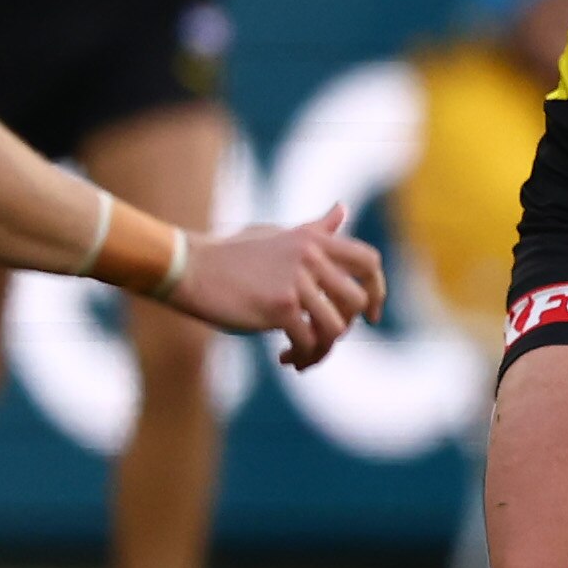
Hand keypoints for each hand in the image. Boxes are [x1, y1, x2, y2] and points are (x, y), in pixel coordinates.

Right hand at [172, 206, 385, 370]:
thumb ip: (314, 230)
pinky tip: (285, 358)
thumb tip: (341, 209)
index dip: (378, 289)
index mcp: (313, 240)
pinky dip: (302, 356)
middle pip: (357, 301)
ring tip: (300, 355)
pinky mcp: (279, 306)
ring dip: (322, 350)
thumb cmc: (230, 253)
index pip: (368, 261)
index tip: (373, 314)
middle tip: (319, 337)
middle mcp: (310, 257)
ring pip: (336, 327)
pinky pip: (309, 341)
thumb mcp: (277, 234)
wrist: (188, 268)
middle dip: (344, 326)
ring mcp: (296, 281)